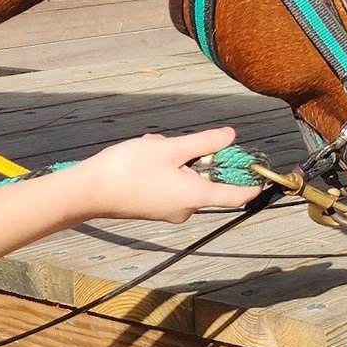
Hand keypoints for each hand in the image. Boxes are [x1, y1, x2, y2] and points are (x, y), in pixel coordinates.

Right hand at [55, 127, 262, 222]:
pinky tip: (145, 153)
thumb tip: (231, 136)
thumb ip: (204, 143)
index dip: (252, 182)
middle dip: (197, 155)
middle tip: (175, 141)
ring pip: (186, 177)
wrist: (87, 192)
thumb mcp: (170, 148)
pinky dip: (164, 166)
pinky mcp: (155, 207)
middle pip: (209, 180)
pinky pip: (171, 183)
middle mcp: (186, 210)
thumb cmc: (129, 169)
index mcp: (196, 198)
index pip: (238, 196)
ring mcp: (169, 210)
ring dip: (175, 157)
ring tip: (153, 144)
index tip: (259, 166)